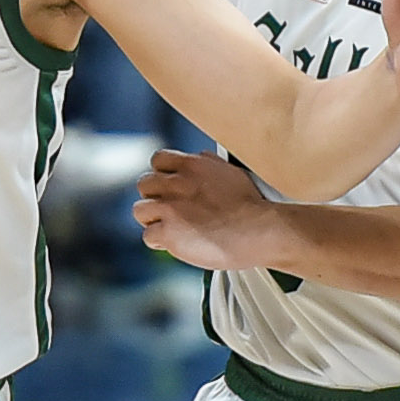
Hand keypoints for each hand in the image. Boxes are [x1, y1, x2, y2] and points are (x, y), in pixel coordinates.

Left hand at [132, 149, 279, 270]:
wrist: (259, 230)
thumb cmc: (251, 206)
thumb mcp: (231, 171)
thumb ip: (209, 163)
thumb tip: (199, 157)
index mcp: (191, 165)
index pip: (158, 159)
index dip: (161, 174)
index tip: (168, 185)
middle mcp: (176, 183)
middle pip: (144, 184)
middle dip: (155, 197)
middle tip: (169, 209)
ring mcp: (170, 208)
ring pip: (140, 210)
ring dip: (153, 219)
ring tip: (171, 227)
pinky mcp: (168, 232)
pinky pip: (148, 236)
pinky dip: (160, 241)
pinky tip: (175, 242)